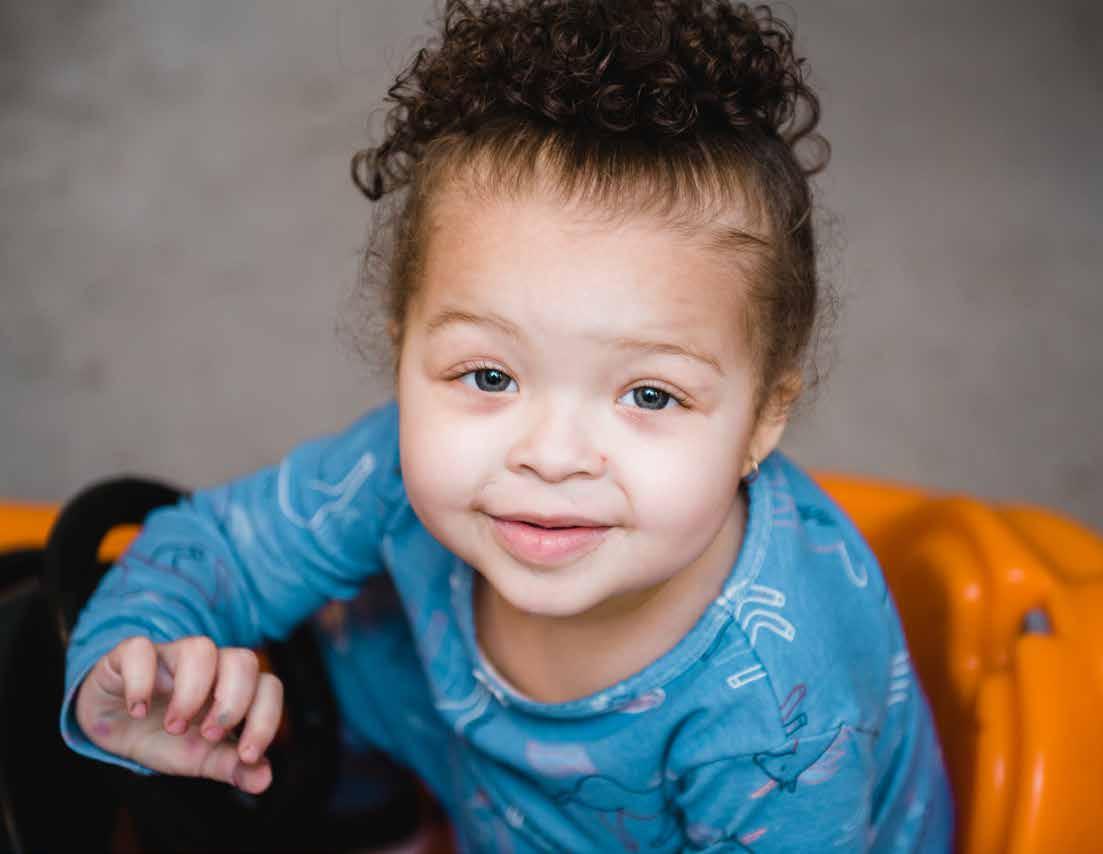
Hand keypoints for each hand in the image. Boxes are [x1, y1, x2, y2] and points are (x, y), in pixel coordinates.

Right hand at [74, 636, 282, 793]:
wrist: (110, 726)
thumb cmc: (162, 735)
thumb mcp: (197, 758)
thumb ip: (231, 766)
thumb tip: (264, 779)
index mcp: (231, 686)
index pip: (268, 686)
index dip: (266, 719)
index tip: (247, 755)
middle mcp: (208, 664)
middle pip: (243, 660)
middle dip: (232, 703)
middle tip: (207, 735)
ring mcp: (170, 655)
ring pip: (200, 648)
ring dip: (192, 692)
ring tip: (173, 726)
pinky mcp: (129, 655)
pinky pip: (140, 648)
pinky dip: (141, 682)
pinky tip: (138, 711)